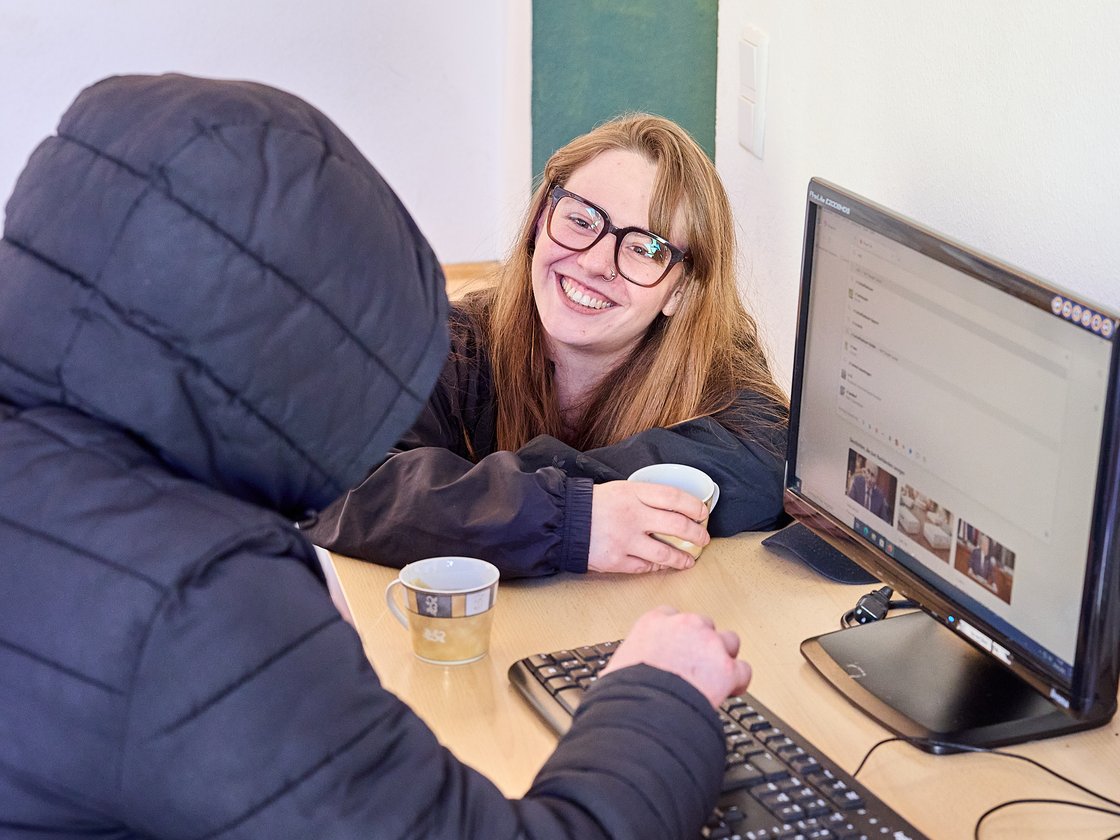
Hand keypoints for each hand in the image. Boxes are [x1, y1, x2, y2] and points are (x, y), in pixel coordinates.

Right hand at [588, 481, 710, 573]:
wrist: (564, 521)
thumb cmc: (595, 504)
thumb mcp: (621, 489)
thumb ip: (646, 497)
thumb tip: (675, 508)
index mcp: (634, 494)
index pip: (674, 498)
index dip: (694, 506)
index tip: (703, 513)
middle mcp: (633, 516)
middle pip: (677, 526)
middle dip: (697, 534)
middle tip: (703, 538)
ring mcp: (625, 540)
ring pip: (665, 552)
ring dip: (683, 557)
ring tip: (690, 559)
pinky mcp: (616, 560)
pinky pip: (645, 566)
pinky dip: (657, 566)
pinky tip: (663, 564)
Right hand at [602, 605, 750, 708]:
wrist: (644, 707)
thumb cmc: (626, 689)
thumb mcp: (618, 667)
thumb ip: (628, 663)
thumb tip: (617, 680)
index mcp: (654, 622)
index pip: (670, 615)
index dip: (675, 632)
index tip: (676, 645)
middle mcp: (684, 626)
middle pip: (703, 624)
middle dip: (701, 642)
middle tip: (695, 662)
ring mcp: (708, 644)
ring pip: (729, 641)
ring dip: (723, 655)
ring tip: (716, 672)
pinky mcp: (727, 668)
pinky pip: (743, 670)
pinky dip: (738, 681)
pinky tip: (732, 689)